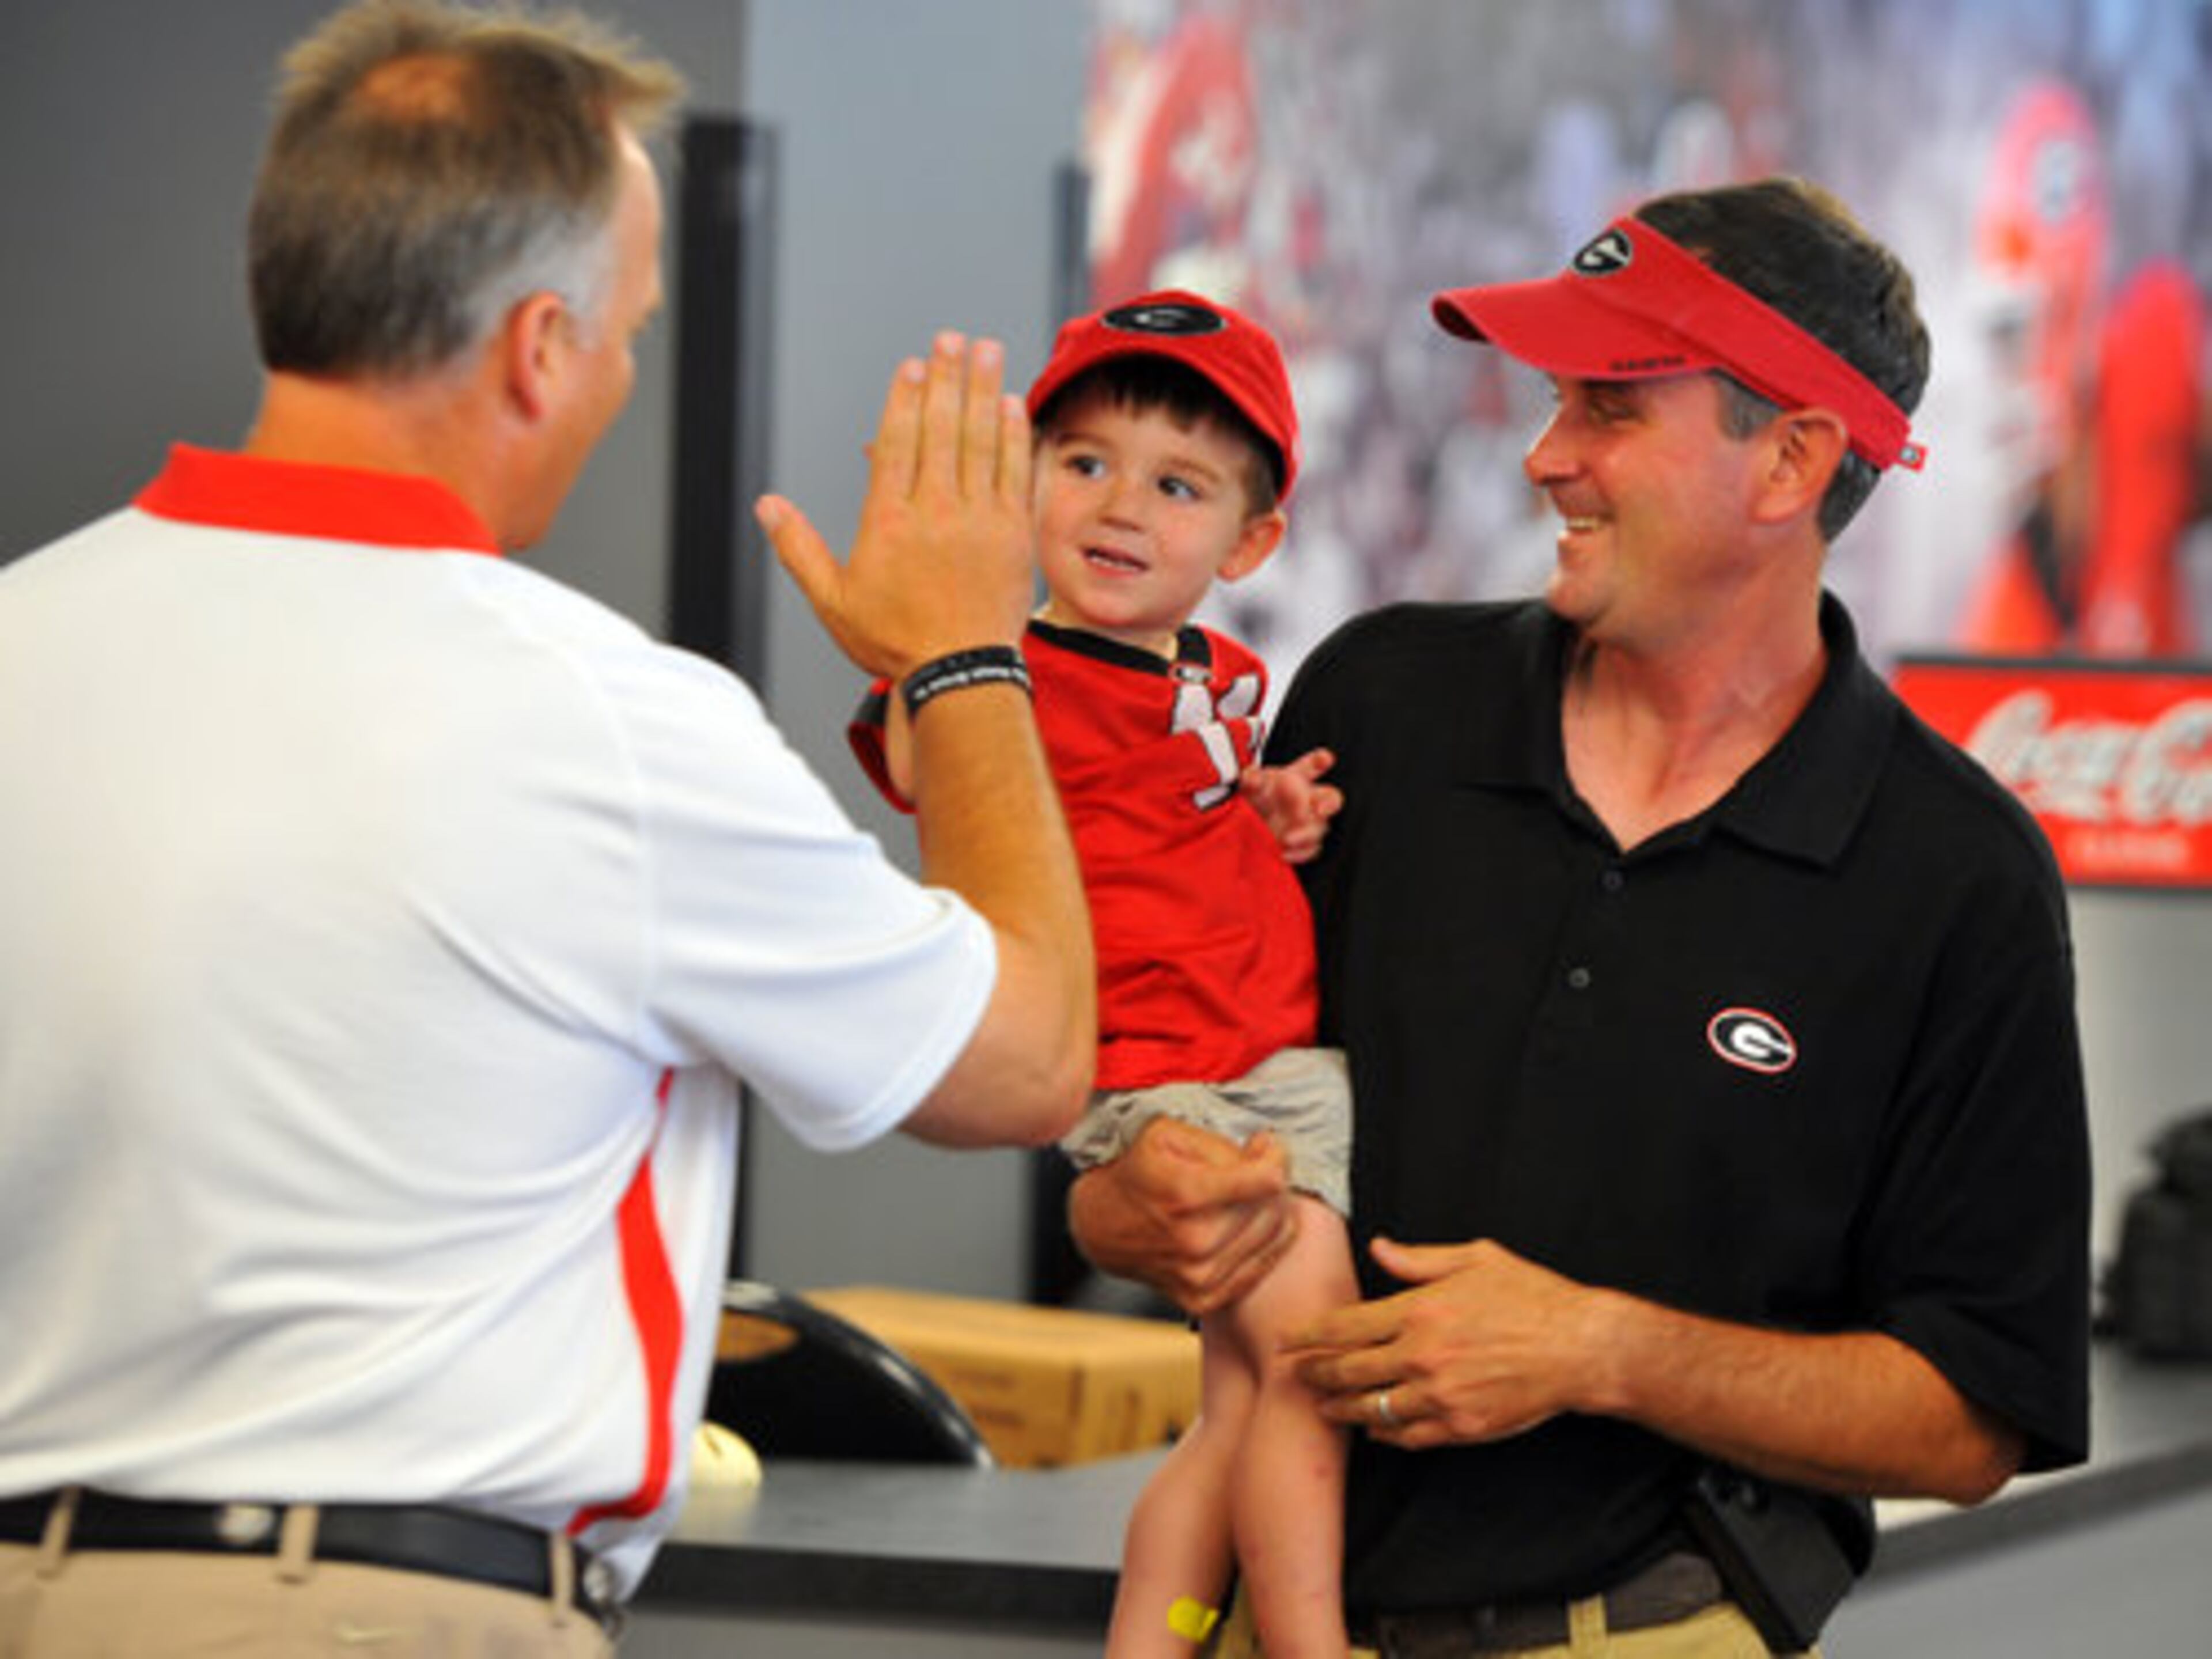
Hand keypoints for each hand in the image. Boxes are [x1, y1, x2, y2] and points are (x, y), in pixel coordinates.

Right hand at [756, 332, 1032, 680]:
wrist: (960, 674)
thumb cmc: (896, 642)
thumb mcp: (832, 599)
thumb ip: (798, 547)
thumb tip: (767, 506)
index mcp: (888, 520)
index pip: (896, 441)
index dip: (905, 397)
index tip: (913, 365)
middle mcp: (936, 510)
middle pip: (941, 428)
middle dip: (946, 377)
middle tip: (952, 338)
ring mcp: (979, 518)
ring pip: (980, 439)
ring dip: (982, 389)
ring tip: (986, 349)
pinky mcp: (1014, 533)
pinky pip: (1015, 470)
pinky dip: (1013, 434)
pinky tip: (1011, 404)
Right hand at [1067, 1118, 1297, 1315]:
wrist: (1101, 1225)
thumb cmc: (1137, 1173)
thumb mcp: (1167, 1134)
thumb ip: (1220, 1143)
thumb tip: (1265, 1154)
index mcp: (1185, 1196)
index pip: (1268, 1180)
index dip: (1275, 1156)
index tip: (1264, 1146)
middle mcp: (1195, 1242)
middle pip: (1274, 1208)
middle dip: (1275, 1180)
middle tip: (1257, 1165)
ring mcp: (1199, 1277)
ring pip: (1274, 1236)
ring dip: (1273, 1208)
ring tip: (1251, 1192)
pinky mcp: (1203, 1300)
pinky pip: (1262, 1267)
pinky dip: (1265, 1241)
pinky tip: (1246, 1222)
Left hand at [1240, 748, 1339, 864]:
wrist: (1251, 822)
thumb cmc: (1257, 796)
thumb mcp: (1249, 784)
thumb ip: (1251, 779)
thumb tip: (1252, 777)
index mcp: (1296, 777)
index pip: (1311, 765)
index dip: (1320, 760)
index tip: (1325, 758)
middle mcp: (1308, 798)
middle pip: (1331, 797)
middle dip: (1329, 803)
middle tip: (1320, 809)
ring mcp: (1309, 821)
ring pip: (1321, 827)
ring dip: (1307, 833)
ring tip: (1287, 838)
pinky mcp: (1305, 842)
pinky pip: (1312, 848)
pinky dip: (1300, 853)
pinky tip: (1285, 853)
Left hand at [1284, 1236, 1608, 1448]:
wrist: (1579, 1348)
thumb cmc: (1530, 1296)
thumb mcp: (1475, 1259)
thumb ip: (1419, 1260)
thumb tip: (1378, 1249)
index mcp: (1420, 1310)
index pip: (1345, 1327)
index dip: (1309, 1335)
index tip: (1288, 1339)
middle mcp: (1422, 1355)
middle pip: (1347, 1371)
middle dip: (1313, 1373)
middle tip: (1293, 1374)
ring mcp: (1440, 1395)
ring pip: (1371, 1408)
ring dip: (1340, 1408)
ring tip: (1321, 1405)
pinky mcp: (1461, 1425)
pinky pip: (1408, 1435)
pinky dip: (1384, 1432)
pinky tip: (1372, 1427)